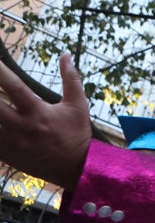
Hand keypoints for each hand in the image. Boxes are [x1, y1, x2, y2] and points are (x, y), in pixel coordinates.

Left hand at [0, 54, 90, 188]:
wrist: (75, 168)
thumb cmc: (76, 133)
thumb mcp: (78, 105)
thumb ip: (71, 79)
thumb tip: (64, 54)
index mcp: (38, 113)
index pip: (15, 88)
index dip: (0, 73)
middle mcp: (21, 128)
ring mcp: (11, 143)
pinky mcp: (5, 155)